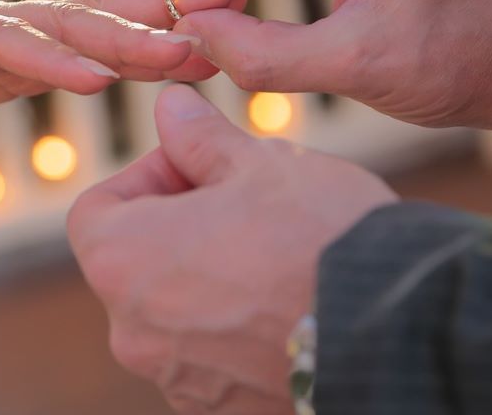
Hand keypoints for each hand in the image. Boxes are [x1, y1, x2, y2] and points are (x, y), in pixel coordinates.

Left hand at [0, 0, 237, 145]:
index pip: (4, 43)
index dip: (53, 60)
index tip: (105, 81)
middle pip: (65, 23)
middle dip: (131, 33)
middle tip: (197, 41)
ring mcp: (6, 27)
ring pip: (86, 20)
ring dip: (150, 22)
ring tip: (218, 16)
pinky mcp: (20, 43)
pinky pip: (83, 37)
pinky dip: (131, 35)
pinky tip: (180, 36)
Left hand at [68, 85, 396, 413]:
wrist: (395, 333)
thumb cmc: (317, 236)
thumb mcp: (258, 164)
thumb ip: (200, 137)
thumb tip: (169, 107)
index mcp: (124, 261)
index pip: (97, 211)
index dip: (146, 178)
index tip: (199, 166)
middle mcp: (134, 332)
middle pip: (137, 262)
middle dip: (182, 224)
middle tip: (246, 202)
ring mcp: (176, 380)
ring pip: (175, 311)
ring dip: (209, 275)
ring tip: (277, 250)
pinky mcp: (221, 410)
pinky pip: (212, 356)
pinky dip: (236, 327)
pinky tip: (290, 301)